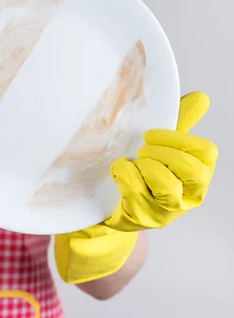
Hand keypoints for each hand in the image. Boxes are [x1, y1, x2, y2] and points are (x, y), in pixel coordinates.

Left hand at [105, 92, 217, 231]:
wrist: (111, 205)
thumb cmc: (141, 172)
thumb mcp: (160, 147)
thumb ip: (178, 124)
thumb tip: (201, 98)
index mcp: (198, 174)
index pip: (206, 153)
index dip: (178, 139)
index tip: (149, 135)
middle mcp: (189, 196)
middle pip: (192, 171)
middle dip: (162, 154)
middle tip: (141, 151)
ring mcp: (167, 211)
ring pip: (167, 186)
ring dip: (145, 167)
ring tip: (133, 163)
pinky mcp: (144, 219)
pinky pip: (137, 194)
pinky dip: (124, 176)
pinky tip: (119, 171)